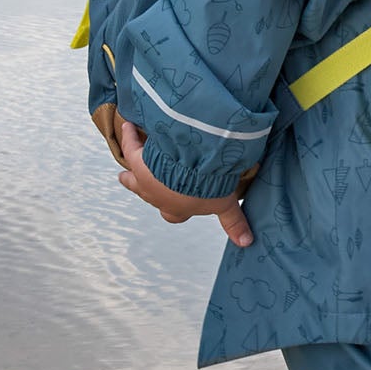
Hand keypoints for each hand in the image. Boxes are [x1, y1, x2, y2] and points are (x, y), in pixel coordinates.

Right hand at [117, 121, 254, 247]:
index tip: (172, 209)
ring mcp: (144, 179)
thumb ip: (234, 221)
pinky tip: (129, 126)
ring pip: (132, 177)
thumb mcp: (225, 205)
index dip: (173, 211)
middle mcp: (157, 196)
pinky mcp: (138, 160)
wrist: (192, 170)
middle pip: (145, 195)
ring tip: (123, 169)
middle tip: (133, 184)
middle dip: (141, 190)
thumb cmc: (207, 190)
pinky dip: (129, 137)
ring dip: (128, 172)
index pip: (172, 214)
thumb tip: (247, 242)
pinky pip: (131, 147)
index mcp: (176, 209)